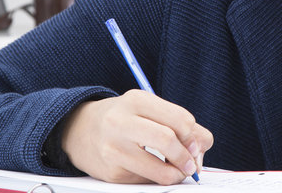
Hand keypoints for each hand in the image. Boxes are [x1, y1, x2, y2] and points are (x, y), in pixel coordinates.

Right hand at [61, 89, 213, 184]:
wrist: (79, 130)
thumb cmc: (124, 118)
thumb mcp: (148, 109)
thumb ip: (179, 123)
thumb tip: (202, 147)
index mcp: (137, 100)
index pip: (180, 119)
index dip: (194, 137)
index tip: (196, 146)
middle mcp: (122, 121)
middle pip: (168, 140)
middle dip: (187, 157)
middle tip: (191, 165)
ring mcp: (114, 148)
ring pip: (160, 170)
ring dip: (176, 175)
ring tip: (178, 172)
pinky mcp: (111, 172)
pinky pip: (146, 181)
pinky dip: (157, 179)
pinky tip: (153, 171)